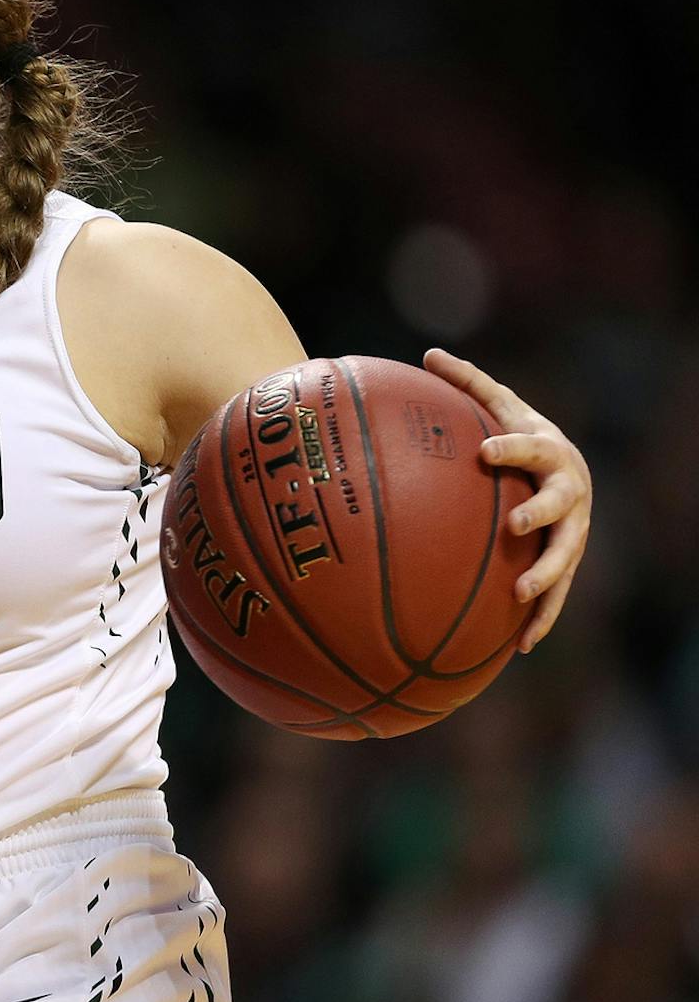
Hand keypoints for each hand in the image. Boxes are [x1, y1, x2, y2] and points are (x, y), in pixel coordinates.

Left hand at [424, 348, 591, 651]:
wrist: (563, 466)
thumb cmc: (518, 435)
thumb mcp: (498, 407)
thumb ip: (468, 383)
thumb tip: (427, 353)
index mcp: (548, 450)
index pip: (531, 446)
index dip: (512, 447)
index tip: (485, 452)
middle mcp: (569, 490)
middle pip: (561, 502)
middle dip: (541, 513)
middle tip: (517, 524)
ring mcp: (573, 528)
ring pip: (566, 554)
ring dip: (546, 575)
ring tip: (520, 596)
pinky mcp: (567, 560)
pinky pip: (557, 594)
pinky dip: (542, 618)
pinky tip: (521, 648)